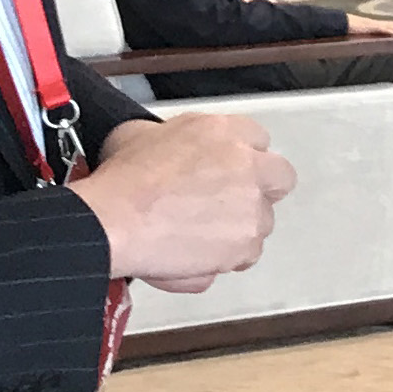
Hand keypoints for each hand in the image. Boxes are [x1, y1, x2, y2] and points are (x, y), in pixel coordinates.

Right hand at [75, 111, 294, 289]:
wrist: (112, 221)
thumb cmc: (121, 179)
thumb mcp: (138, 133)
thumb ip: (169, 137)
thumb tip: (166, 148)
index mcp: (225, 132)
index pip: (257, 141)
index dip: (240, 159)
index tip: (222, 172)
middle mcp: (249, 166)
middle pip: (279, 178)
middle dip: (261, 190)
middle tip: (228, 204)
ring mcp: (252, 207)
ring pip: (262, 221)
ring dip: (239, 228)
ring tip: (198, 235)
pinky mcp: (247, 244)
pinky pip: (245, 255)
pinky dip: (224, 259)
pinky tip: (193, 256)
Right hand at [342, 14, 392, 38]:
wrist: (339, 22)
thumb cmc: (349, 27)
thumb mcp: (362, 33)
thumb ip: (370, 35)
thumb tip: (374, 41)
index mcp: (377, 25)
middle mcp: (378, 24)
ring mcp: (374, 24)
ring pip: (391, 26)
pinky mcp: (369, 26)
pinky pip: (381, 29)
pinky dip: (388, 31)